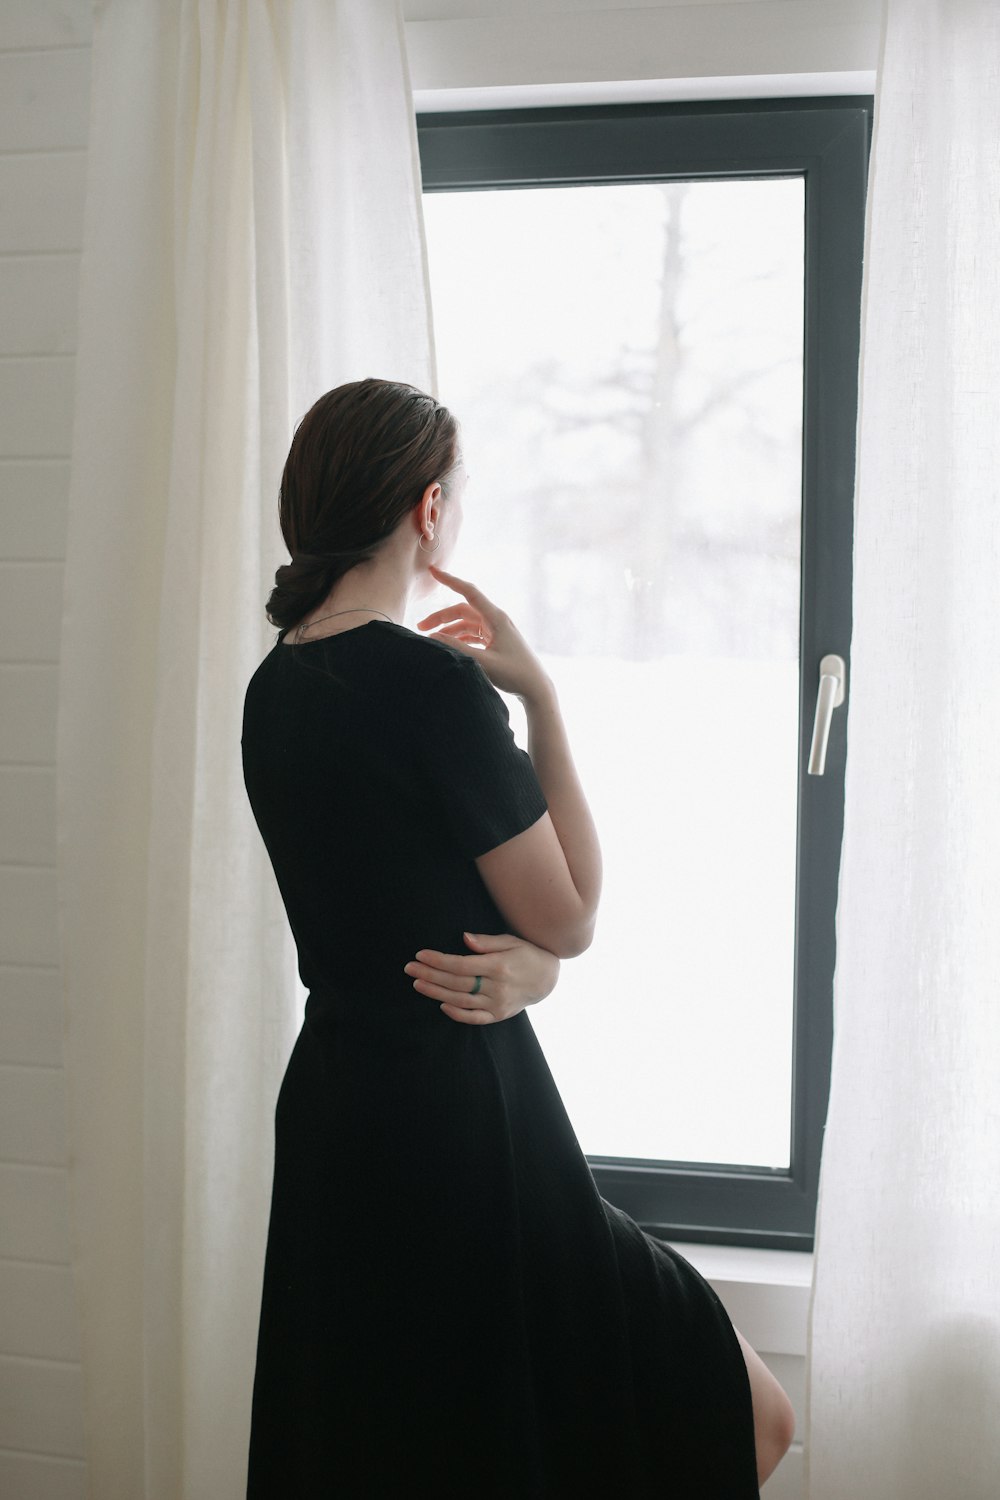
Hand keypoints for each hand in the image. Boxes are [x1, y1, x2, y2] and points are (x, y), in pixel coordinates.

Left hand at [403, 931, 560, 1025]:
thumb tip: (463, 938)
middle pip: (456, 982)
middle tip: (409, 968)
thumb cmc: (527, 954)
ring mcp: (498, 1004)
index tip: (420, 955)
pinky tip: (441, 1005)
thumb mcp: (511, 941)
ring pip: (461, 1000)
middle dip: (430, 974)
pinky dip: (457, 1014)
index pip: (461, 965)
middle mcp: (498, 987)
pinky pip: (475, 1018)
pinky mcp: (499, 1015)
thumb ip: (487, 942)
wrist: (548, 978)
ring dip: (436, 993)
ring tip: (417, 984)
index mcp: (499, 966)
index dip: (438, 960)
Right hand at [416, 564, 551, 702]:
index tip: (433, 571)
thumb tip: (433, 636)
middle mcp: (496, 620)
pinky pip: (473, 634)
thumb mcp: (483, 662)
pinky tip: (448, 645)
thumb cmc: (515, 674)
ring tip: (430, 639)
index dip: (450, 580)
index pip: (469, 592)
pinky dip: (458, 637)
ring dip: (448, 628)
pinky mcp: (496, 642)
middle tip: (420, 627)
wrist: (536, 689)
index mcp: (496, 618)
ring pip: (466, 623)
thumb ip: (457, 648)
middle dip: (441, 616)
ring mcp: (496, 631)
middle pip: (462, 610)